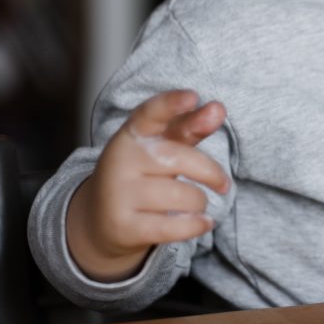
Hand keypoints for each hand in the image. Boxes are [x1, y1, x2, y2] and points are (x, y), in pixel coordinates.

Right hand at [66, 90, 229, 281]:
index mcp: (132, 135)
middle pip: (181, 160)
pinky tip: (202, 222)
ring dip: (201, 203)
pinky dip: (197, 225)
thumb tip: (218, 108)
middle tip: (222, 183)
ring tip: (196, 204)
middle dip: (211, 173)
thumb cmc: (144, 175)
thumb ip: (190, 127)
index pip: (150, 114)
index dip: (171, 104)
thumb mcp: (163, 147)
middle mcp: (120, 160)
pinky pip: (176, 227)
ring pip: (184, 197)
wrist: (101, 220)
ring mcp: (118, 194)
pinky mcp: (124, 226)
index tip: (192, 96)